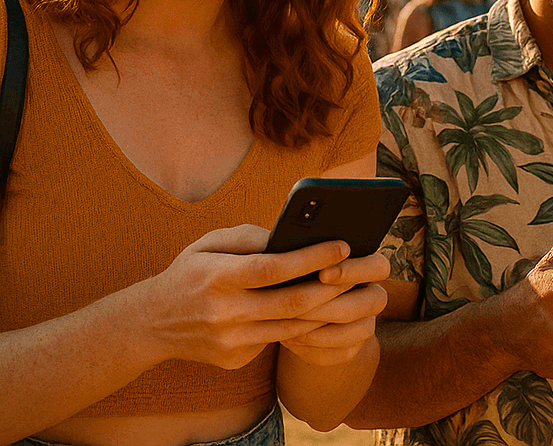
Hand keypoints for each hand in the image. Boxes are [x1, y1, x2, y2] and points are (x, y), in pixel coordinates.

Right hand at [139, 225, 362, 370]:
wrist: (150, 324)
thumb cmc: (190, 274)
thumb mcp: (209, 244)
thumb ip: (249, 237)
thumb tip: (292, 236)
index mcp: (217, 278)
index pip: (273, 268)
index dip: (312, 258)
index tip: (341, 245)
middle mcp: (223, 313)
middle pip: (291, 303)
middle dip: (332, 286)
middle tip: (357, 270)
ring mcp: (229, 341)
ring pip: (291, 326)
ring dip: (324, 309)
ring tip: (348, 289)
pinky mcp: (234, 360)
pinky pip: (276, 340)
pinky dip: (300, 326)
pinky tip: (319, 311)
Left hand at [280, 250, 390, 366]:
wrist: (280, 305)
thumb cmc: (288, 272)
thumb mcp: (294, 259)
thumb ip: (302, 253)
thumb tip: (293, 252)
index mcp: (366, 267)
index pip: (379, 266)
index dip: (356, 271)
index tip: (322, 274)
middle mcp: (372, 294)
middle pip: (377, 300)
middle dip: (335, 305)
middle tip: (298, 307)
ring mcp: (365, 323)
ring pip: (363, 330)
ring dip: (324, 329)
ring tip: (289, 323)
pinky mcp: (351, 348)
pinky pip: (343, 353)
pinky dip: (315, 348)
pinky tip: (290, 338)